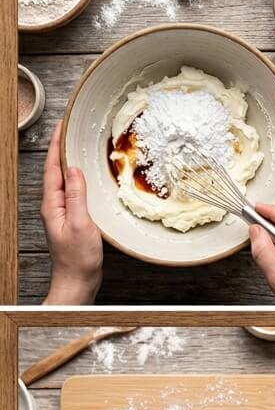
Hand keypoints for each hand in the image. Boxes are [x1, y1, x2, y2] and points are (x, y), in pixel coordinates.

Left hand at [40, 124, 101, 304]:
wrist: (77, 282)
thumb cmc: (79, 258)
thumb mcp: (80, 224)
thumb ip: (76, 196)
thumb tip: (73, 169)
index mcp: (52, 205)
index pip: (52, 168)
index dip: (56, 146)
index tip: (62, 127)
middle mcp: (54, 206)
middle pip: (55, 171)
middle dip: (61, 149)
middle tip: (70, 131)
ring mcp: (61, 213)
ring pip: (64, 181)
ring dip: (69, 163)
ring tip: (77, 147)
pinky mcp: (71, 219)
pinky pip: (72, 192)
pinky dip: (78, 179)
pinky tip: (86, 177)